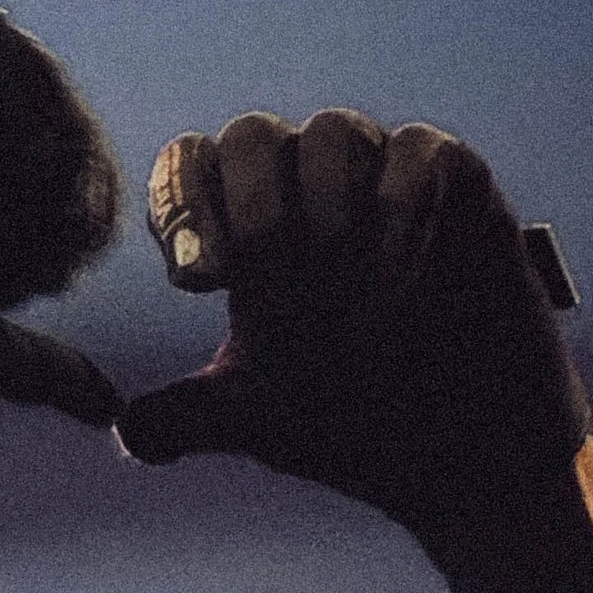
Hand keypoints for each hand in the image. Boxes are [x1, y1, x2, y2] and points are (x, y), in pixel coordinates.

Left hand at [115, 110, 592, 590]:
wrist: (467, 460)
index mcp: (248, 232)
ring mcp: (385, 179)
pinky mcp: (462, 185)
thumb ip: (192, 417)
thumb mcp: (261, 424)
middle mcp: (311, 189)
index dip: (183, 206)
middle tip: (269, 294)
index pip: (192, 169)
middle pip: (251, 134)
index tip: (197, 282)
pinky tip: (401, 285)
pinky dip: (400, 213)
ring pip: (333, 131)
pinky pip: (418, 153)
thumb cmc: (358, 430)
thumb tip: (125, 429)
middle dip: (252, 210)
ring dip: (325, 214)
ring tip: (346, 305)